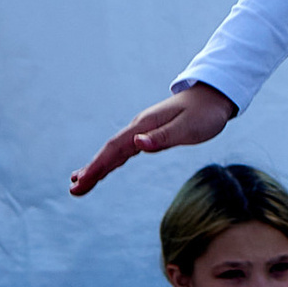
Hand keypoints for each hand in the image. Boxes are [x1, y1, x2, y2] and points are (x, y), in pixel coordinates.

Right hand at [72, 81, 233, 197]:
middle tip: (74, 190)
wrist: (213, 96)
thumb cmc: (205, 113)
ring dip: (98, 167)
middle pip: (110, 151)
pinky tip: (104, 169)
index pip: (115, 148)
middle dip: (92, 170)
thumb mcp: (188, 128)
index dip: (97, 166)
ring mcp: (143, 130)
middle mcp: (139, 127)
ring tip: (80, 183)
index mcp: (145, 126)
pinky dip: (112, 161)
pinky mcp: (149, 134)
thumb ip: (163, 137)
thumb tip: (137, 145)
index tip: (81, 182)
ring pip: (115, 151)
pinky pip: (125, 151)